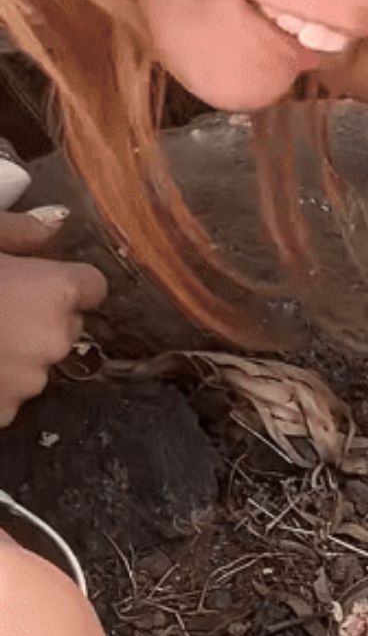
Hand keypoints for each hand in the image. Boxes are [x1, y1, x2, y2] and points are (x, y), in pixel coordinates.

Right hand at [0, 212, 106, 426]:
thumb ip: (20, 230)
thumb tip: (55, 221)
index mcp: (56, 292)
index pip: (91, 286)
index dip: (63, 280)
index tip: (31, 278)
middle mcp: (55, 340)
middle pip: (65, 326)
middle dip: (37, 317)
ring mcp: (28, 383)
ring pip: (35, 362)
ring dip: (12, 352)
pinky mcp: (2, 414)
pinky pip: (7, 393)